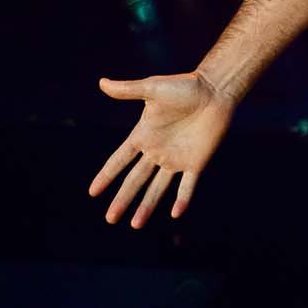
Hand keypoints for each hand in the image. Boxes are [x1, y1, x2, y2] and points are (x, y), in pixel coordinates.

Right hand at [88, 71, 233, 227]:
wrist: (215, 90)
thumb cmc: (184, 87)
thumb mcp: (153, 88)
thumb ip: (128, 90)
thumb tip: (101, 82)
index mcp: (143, 135)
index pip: (119, 160)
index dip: (106, 175)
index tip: (92, 192)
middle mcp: (157, 151)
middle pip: (135, 180)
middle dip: (122, 199)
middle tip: (110, 218)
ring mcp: (176, 158)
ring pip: (157, 188)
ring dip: (146, 206)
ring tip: (135, 225)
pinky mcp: (195, 162)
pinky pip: (187, 185)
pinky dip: (182, 199)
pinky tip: (175, 214)